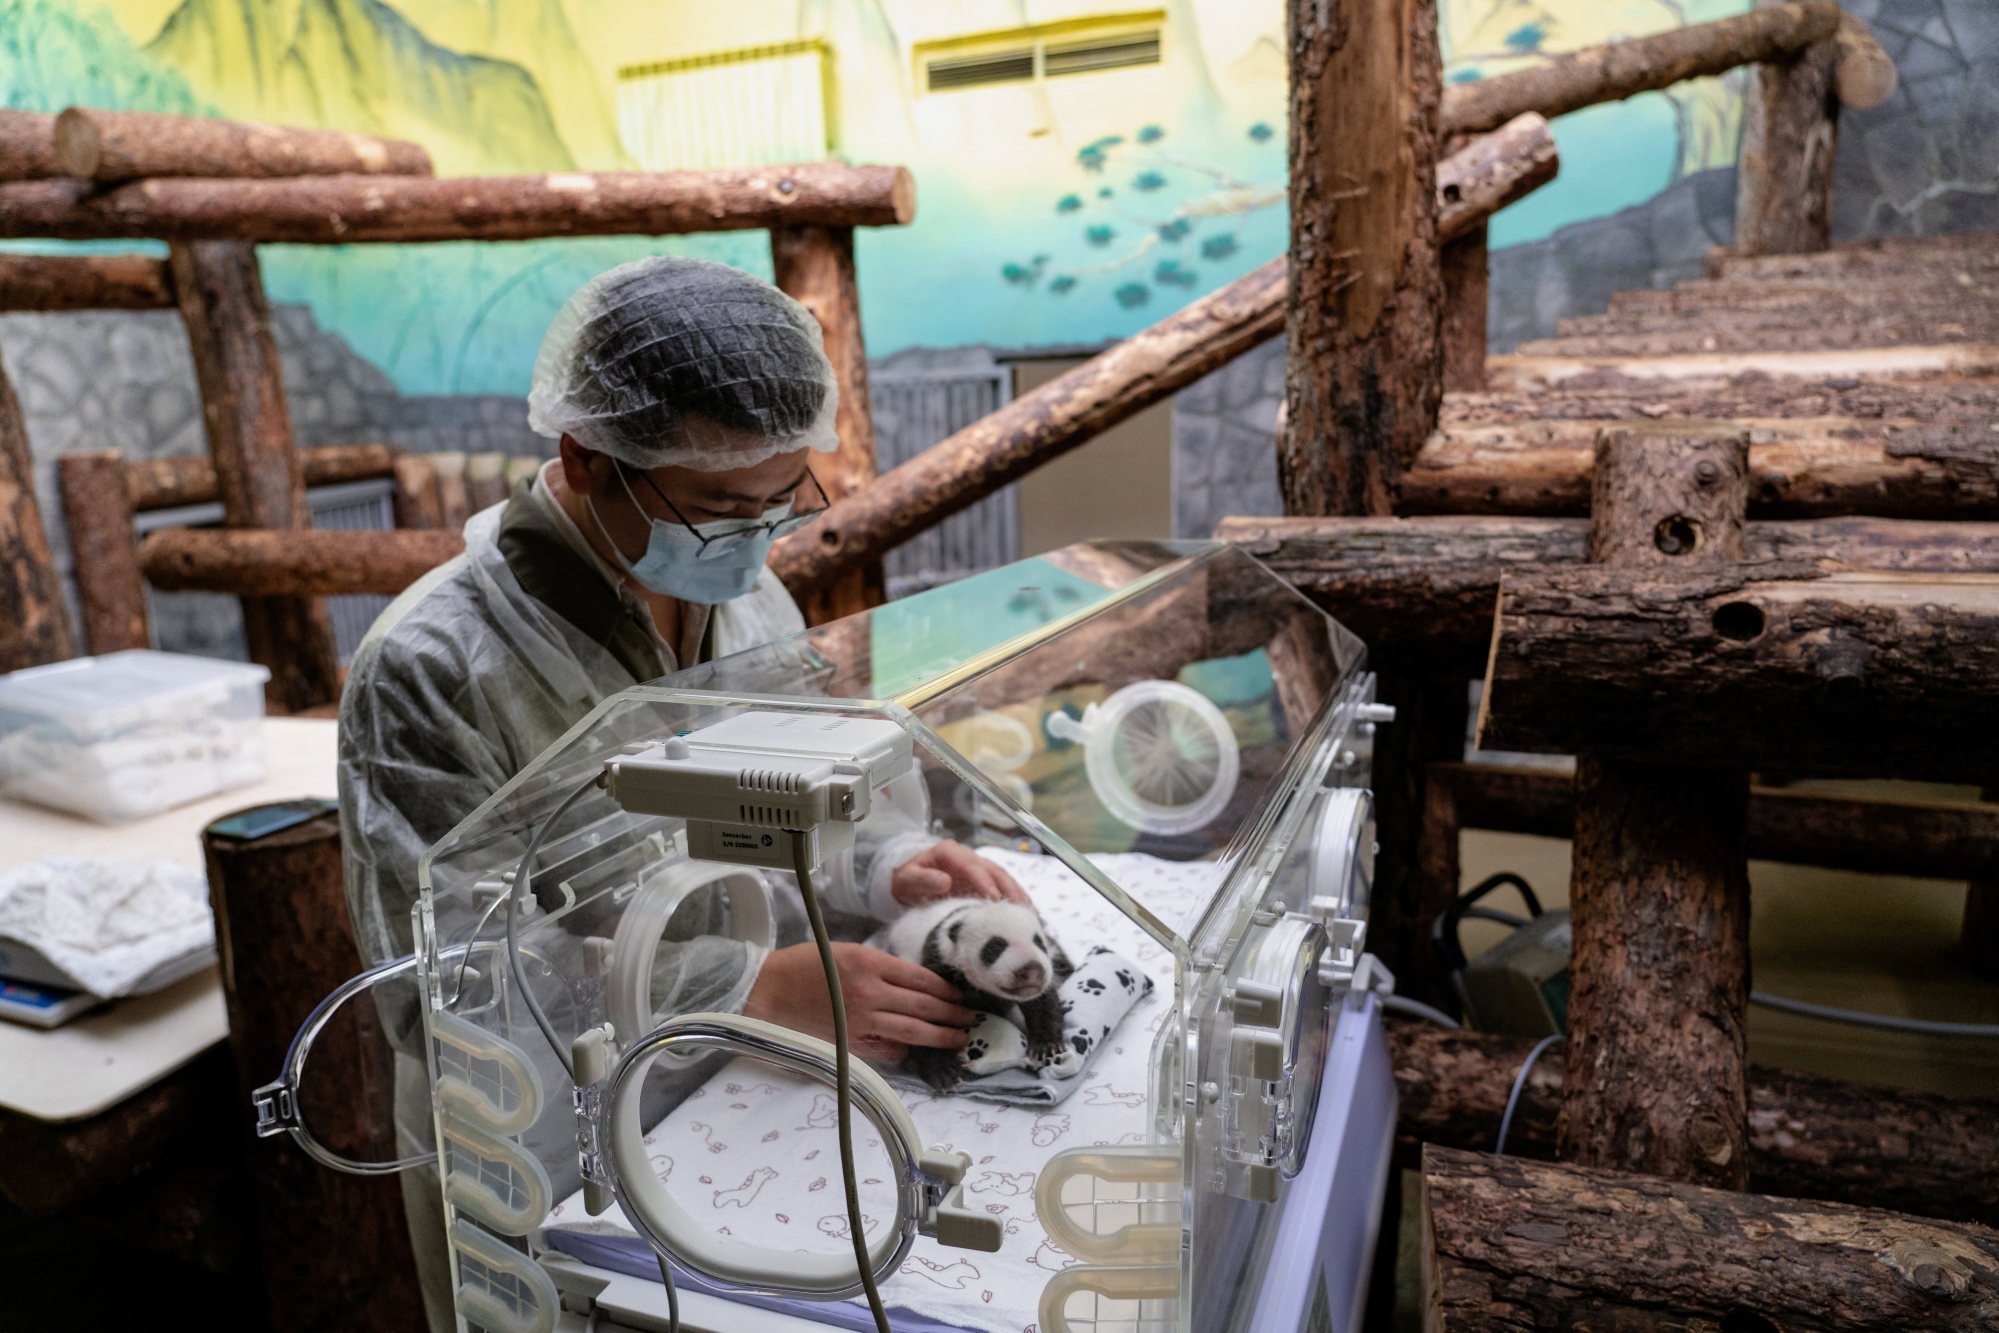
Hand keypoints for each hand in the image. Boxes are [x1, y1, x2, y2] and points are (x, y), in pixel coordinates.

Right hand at [744, 942, 976, 1062]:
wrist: (770, 991)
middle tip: (971, 1019)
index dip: (946, 990)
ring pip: (912, 1031)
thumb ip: (882, 967)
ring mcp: (861, 1020)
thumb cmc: (807, 964)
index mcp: (870, 962)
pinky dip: (904, 1050)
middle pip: (924, 1005)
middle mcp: (870, 992)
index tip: (961, 995)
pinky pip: (887, 1049)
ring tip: (959, 1037)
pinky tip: (916, 1050)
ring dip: (940, 1035)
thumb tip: (917, 985)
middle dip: (952, 1014)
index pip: (922, 978)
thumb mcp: (849, 952)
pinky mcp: (851, 1042)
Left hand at [891, 840, 1031, 908]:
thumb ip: (923, 880)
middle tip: (1020, 908)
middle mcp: (967, 856)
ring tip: (1029, 912)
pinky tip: (1025, 912)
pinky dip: (1014, 898)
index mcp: (949, 852)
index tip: (994, 899)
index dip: (985, 882)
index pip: (971, 866)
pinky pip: (1001, 886)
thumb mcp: (907, 879)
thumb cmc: (907, 879)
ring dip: (1017, 894)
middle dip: (1008, 889)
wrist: (908, 879)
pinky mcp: (982, 880)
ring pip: (1002, 877)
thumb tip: (945, 881)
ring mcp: (977, 867)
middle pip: (993, 870)